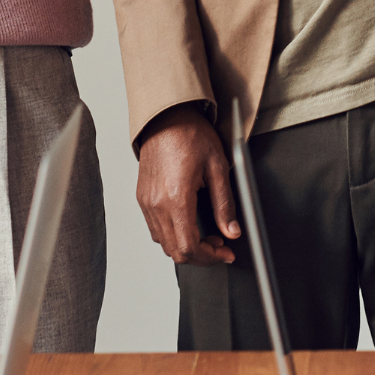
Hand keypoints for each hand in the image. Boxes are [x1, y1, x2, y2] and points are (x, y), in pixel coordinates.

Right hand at [135, 104, 241, 265]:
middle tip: (221, 247)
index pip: (189, 246)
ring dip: (186, 247)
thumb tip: (232, 231)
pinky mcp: (142, 198)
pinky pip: (155, 229)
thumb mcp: (218, 167)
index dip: (210, 257)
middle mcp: (156, 205)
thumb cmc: (190, 134)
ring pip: (164, 243)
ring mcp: (146, 203)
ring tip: (208, 236)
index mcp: (176, 197)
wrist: (166, 117)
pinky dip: (173, 235)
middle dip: (201, 256)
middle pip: (175, 251)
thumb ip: (225, 204)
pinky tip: (190, 225)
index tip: (225, 252)